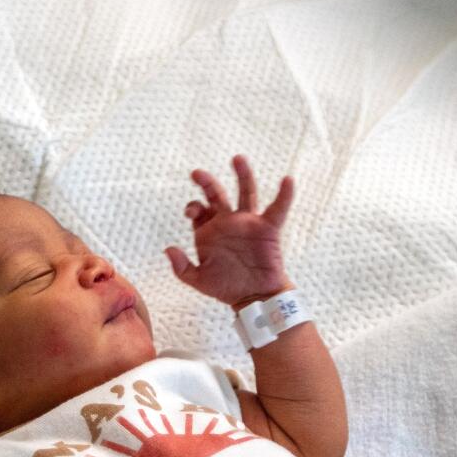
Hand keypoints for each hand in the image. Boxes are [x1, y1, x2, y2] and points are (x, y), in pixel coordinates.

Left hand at [164, 155, 295, 305]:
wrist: (254, 297)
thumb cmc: (226, 287)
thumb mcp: (199, 280)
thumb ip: (182, 268)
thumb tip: (169, 249)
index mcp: (210, 231)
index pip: (198, 210)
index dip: (193, 207)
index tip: (192, 212)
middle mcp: (229, 222)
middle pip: (217, 195)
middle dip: (206, 183)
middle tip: (196, 173)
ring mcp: (249, 222)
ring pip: (246, 193)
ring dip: (242, 175)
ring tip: (237, 159)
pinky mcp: (269, 228)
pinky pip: (278, 208)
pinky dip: (284, 195)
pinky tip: (287, 180)